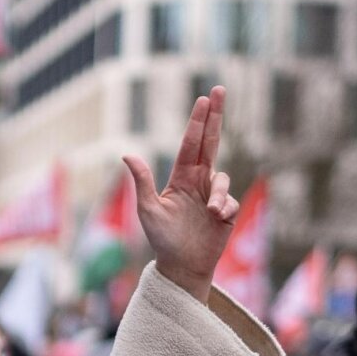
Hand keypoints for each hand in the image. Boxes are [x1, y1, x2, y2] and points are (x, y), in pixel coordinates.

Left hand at [123, 86, 237, 303]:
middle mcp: (199, 181)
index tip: (204, 99)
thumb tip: (126, 154)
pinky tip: (216, 221)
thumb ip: (142, 181)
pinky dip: (224, 209)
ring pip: (222, 179)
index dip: (198, 121)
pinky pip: (230, 201)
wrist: (182, 266)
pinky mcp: (227, 212)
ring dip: (218, 193)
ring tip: (211, 212)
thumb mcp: (148, 209)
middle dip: (215, 116)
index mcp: (181, 177)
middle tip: (219, 90)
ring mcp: (213, 195)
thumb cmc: (162, 239)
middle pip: (211, 142)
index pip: (192, 143)